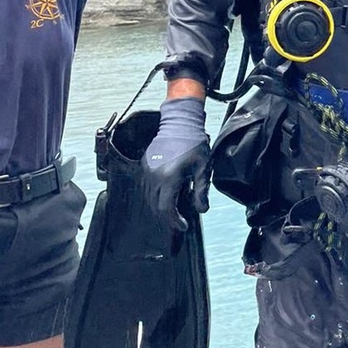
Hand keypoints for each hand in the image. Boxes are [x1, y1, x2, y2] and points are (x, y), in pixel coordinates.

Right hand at [140, 97, 210, 231]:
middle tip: (180, 219)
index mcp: (169, 178)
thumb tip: (201, 210)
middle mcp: (154, 176)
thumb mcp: (202, 169)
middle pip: (156, 206)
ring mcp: (147, 170)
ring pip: (150, 197)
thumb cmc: (193, 143)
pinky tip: (167, 192)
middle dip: (168, 215)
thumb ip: (201, 191)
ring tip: (176, 205)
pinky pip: (147, 186)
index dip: (174, 221)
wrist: (180, 122)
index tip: (183, 225)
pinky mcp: (145, 165)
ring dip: (161, 204)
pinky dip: (156, 193)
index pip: (166, 209)